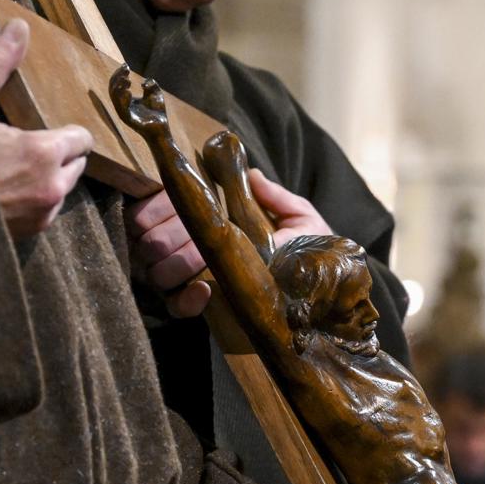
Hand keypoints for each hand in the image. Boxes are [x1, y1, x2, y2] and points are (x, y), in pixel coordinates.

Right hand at [0, 19, 93, 239]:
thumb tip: (20, 27)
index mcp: (44, 152)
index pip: (82, 139)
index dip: (66, 132)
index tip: (46, 128)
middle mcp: (52, 187)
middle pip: (76, 164)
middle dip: (58, 155)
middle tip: (25, 146)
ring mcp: (43, 214)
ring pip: (62, 189)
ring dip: (48, 179)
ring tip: (13, 169)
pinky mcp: (31, 234)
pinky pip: (45, 211)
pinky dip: (34, 201)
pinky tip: (6, 191)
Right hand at [126, 169, 330, 318]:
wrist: (332, 293)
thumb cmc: (313, 250)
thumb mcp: (302, 220)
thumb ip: (278, 199)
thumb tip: (253, 176)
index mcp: (213, 218)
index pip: (163, 207)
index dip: (154, 207)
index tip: (170, 206)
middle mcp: (196, 246)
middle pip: (151, 240)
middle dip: (161, 239)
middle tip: (185, 240)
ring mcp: (197, 277)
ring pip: (156, 270)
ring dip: (170, 265)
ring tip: (197, 264)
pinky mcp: (206, 307)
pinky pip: (175, 305)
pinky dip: (184, 298)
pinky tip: (204, 290)